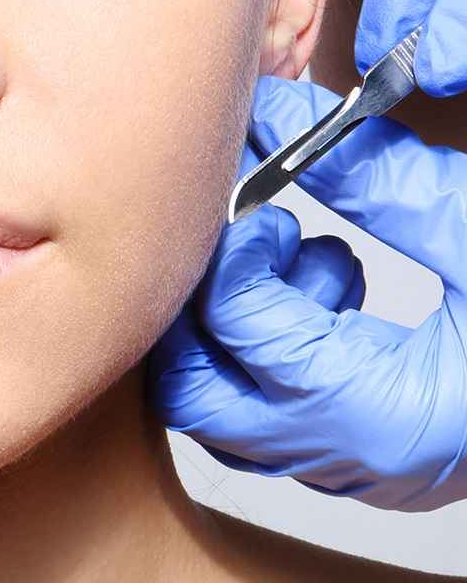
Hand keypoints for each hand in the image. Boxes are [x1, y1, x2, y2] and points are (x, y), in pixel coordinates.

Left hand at [151, 76, 466, 511]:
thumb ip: (375, 177)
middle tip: (256, 237)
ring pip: (216, 408)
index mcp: (388, 417)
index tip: (265, 205)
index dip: (235, 254)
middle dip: (204, 301)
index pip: (243, 334)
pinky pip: (259, 410)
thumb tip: (278, 114)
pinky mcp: (352, 454)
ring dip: (237, 323)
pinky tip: (340, 293)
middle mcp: (351, 461)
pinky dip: (269, 344)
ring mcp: (347, 468)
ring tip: (317, 262)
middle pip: (193, 393)